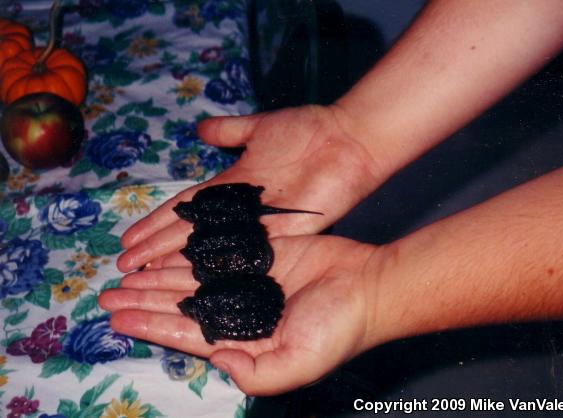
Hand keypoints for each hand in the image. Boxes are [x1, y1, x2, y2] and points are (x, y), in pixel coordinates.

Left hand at [99, 235, 378, 394]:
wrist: (367, 285)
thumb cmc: (337, 328)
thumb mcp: (297, 364)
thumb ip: (254, 372)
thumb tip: (216, 361)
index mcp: (243, 340)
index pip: (186, 333)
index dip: (149, 326)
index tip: (116, 319)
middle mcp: (238, 310)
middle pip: (180, 305)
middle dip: (143, 301)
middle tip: (106, 295)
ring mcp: (246, 280)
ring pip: (190, 279)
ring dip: (156, 278)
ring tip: (122, 275)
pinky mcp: (257, 254)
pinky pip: (213, 252)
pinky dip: (185, 254)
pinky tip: (161, 253)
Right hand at [117, 105, 384, 271]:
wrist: (346, 140)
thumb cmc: (307, 131)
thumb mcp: (260, 127)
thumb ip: (230, 131)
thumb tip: (200, 129)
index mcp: (232, 186)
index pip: (185, 208)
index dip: (156, 222)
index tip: (129, 237)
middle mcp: (240, 210)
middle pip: (190, 232)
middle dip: (156, 248)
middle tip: (125, 267)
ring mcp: (260, 223)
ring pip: (211, 246)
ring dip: (178, 262)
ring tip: (146, 277)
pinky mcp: (283, 232)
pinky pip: (246, 252)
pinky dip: (219, 264)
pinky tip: (193, 278)